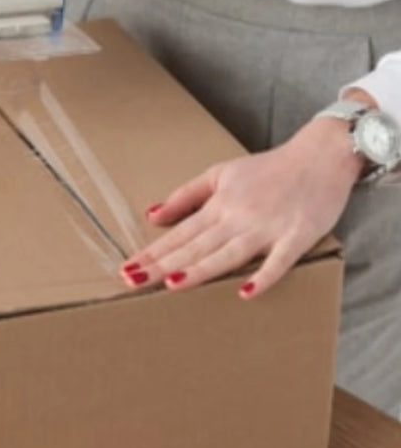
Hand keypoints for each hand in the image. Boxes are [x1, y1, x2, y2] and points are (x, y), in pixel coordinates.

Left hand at [121, 117, 365, 298]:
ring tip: (171, 284)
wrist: (321, 155)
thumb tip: (151, 215)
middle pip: (194, 246)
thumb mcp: (220, 174)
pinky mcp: (297, 235)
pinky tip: (245, 292)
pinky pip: (279, 260)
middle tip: (132, 281)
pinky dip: (264, 276)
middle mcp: (238, 217)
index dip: (151, 252)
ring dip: (200, 270)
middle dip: (162, 264)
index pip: (178, 234)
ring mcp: (267, 227)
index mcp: (219, 205)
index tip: (126, 268)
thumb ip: (185, 196)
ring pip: (227, 254)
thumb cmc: (268, 169)